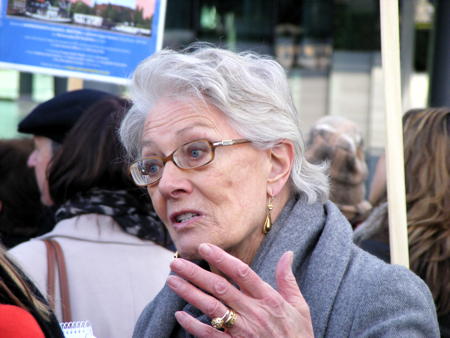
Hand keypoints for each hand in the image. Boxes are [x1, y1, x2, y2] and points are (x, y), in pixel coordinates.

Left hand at [166, 243, 313, 337]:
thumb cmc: (298, 335)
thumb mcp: (299, 306)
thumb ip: (287, 279)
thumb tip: (287, 254)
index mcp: (268, 298)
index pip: (241, 273)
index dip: (221, 258)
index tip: (205, 247)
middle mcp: (253, 312)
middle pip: (220, 288)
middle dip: (196, 273)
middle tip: (177, 263)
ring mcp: (242, 331)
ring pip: (211, 308)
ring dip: (189, 293)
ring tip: (172, 281)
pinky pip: (210, 335)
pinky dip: (194, 325)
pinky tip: (180, 314)